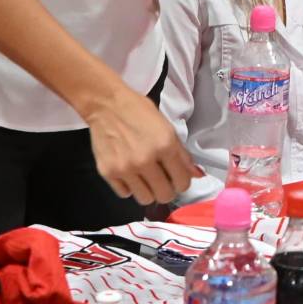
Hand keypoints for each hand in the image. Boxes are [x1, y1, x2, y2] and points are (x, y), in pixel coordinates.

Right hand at [84, 83, 197, 206]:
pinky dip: (129, 187)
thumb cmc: (138, 111)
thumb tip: (197, 174)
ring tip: (145, 178)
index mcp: (165, 145)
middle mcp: (145, 160)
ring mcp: (125, 168)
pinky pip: (125, 193)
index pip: (183, 182)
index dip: (182, 182)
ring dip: (148, 191)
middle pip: (165, 195)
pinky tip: (129, 173)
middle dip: (167, 190)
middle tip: (162, 180)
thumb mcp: (167, 127)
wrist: (106, 104)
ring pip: (145, 199)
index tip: (177, 178)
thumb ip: (182, 153)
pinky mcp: (107, 172)